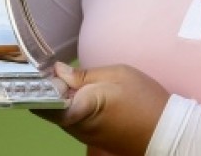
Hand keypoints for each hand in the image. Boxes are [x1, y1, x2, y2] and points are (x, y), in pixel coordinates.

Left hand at [33, 62, 169, 155]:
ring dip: (60, 95)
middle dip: (47, 86)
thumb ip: (83, 74)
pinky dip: (72, 103)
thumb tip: (57, 71)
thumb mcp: (116, 76)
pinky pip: (73, 117)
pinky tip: (80, 90)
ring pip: (60, 112)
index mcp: (78, 111)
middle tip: (48, 64)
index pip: (42, 102)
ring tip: (64, 73)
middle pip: (48, 106)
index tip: (33, 67)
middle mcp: (75, 127)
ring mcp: (83, 134)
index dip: (35, 83)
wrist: (166, 130)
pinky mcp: (92, 136)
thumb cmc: (143, 100)